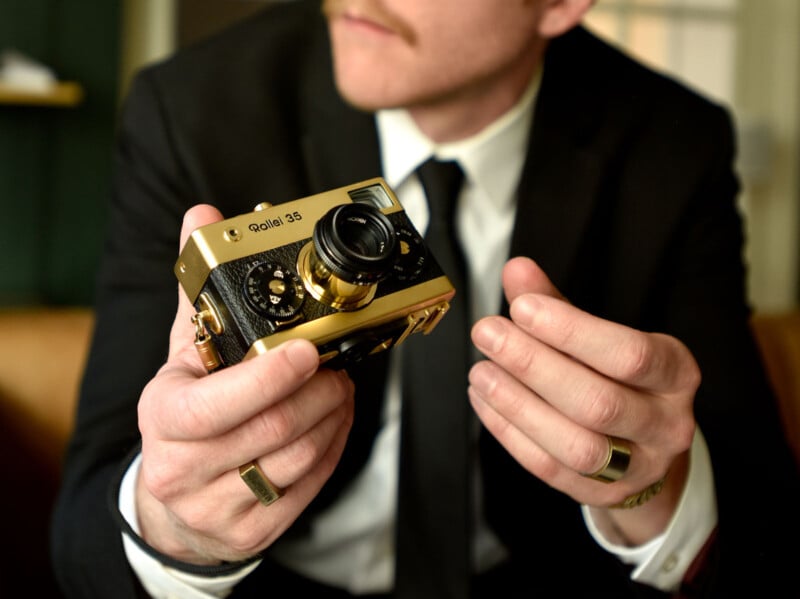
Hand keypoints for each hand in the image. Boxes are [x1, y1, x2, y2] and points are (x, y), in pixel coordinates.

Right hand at [135, 205, 354, 563]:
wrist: (172, 501)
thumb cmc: (185, 417)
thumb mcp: (183, 353)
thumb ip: (198, 287)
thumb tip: (203, 215)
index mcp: (165, 417)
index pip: (214, 407)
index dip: (266, 379)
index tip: (305, 350)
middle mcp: (184, 467)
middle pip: (272, 430)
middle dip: (318, 392)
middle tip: (335, 365)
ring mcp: (220, 505)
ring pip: (298, 458)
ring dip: (333, 415)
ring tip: (338, 387)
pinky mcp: (253, 531)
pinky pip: (310, 486)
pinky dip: (334, 446)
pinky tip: (334, 421)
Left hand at [469, 257, 699, 543]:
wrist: (645, 450)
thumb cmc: (617, 379)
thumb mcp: (598, 337)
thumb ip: (556, 304)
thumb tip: (516, 269)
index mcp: (675, 373)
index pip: (629, 354)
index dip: (572, 331)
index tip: (522, 307)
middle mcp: (666, 424)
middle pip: (599, 402)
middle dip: (534, 366)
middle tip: (487, 333)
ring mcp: (638, 467)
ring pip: (577, 446)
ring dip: (519, 406)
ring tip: (480, 372)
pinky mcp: (603, 495)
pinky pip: (551, 469)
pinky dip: (511, 434)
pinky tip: (484, 401)